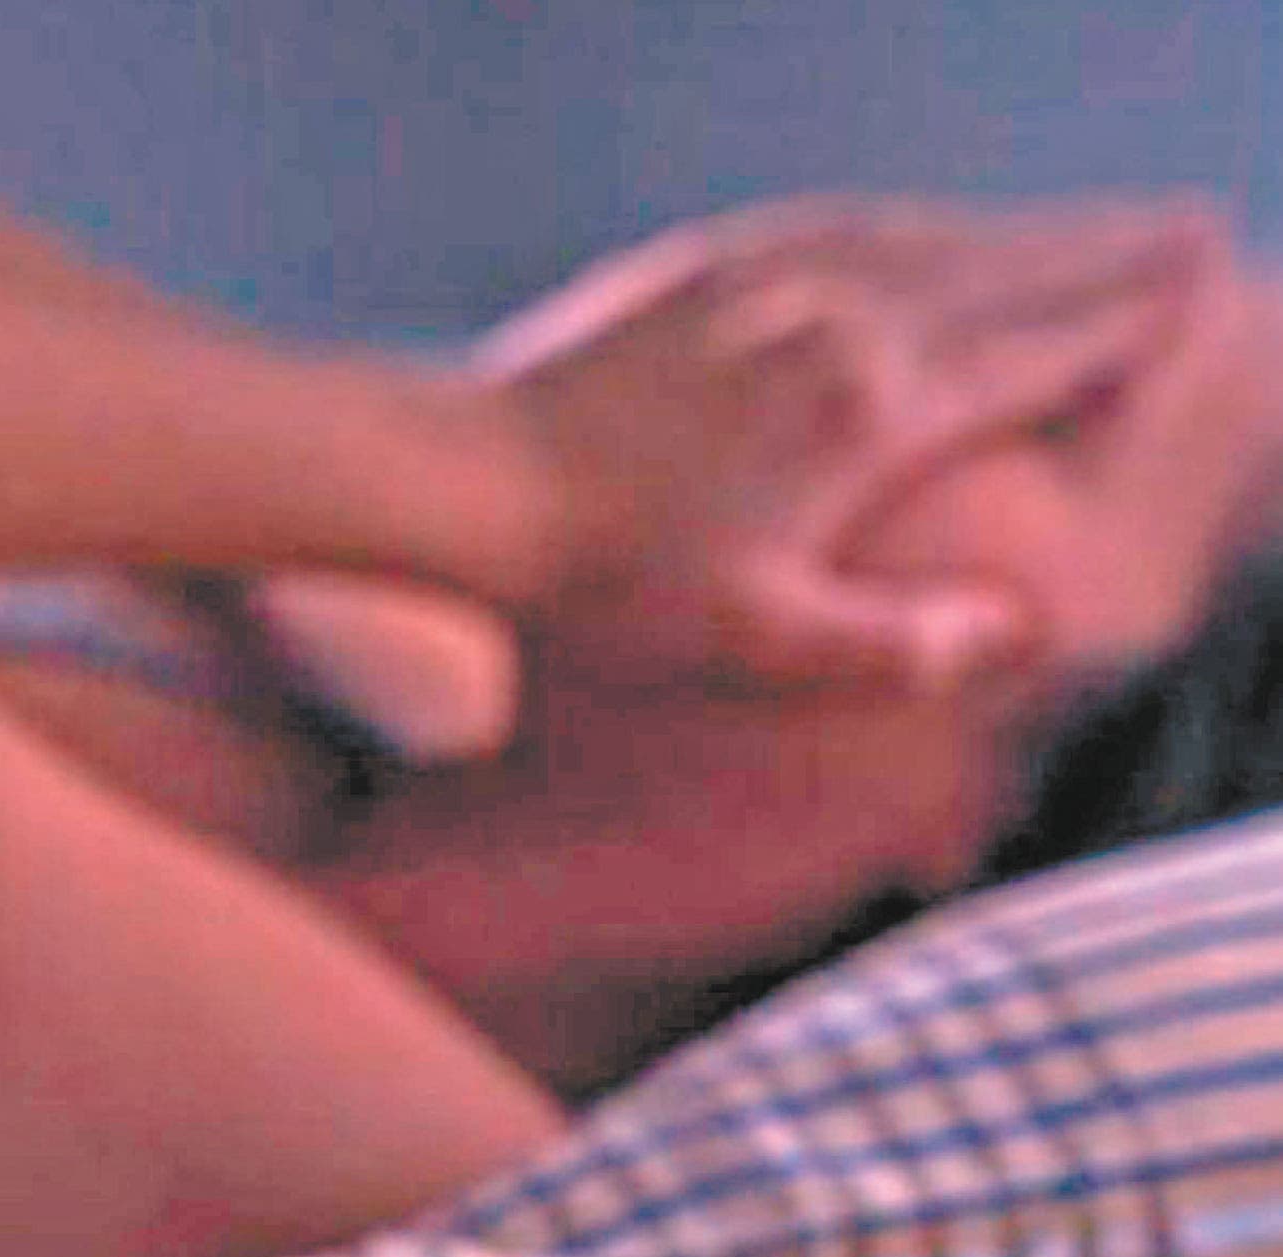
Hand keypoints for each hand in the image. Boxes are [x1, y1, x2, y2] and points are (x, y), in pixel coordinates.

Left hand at [478, 193, 1229, 694]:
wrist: (464, 480)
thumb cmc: (603, 579)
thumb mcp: (752, 644)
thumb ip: (893, 645)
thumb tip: (1016, 634)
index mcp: (872, 414)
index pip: (1038, 360)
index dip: (1123, 333)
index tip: (1185, 310)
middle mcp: (841, 322)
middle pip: (1013, 276)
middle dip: (1106, 259)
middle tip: (1182, 241)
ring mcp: (771, 279)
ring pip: (938, 237)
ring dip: (1027, 232)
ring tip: (1093, 231)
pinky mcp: (704, 264)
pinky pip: (845, 221)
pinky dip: (916, 220)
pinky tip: (930, 226)